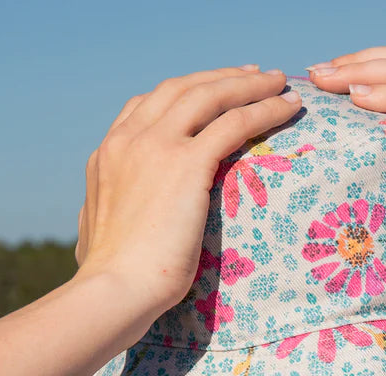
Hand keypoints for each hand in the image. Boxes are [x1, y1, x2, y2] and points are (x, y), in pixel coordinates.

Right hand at [74, 66, 301, 315]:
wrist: (114, 290)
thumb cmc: (111, 281)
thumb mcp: (98, 235)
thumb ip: (105, 215)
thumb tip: (100, 221)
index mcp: (108, 154)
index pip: (147, 105)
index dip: (183, 92)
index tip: (210, 91)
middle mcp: (130, 140)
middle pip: (182, 88)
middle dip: (221, 78)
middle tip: (254, 76)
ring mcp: (157, 146)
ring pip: (210, 95)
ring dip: (249, 84)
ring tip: (280, 82)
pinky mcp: (186, 164)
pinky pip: (234, 123)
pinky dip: (264, 110)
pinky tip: (287, 108)